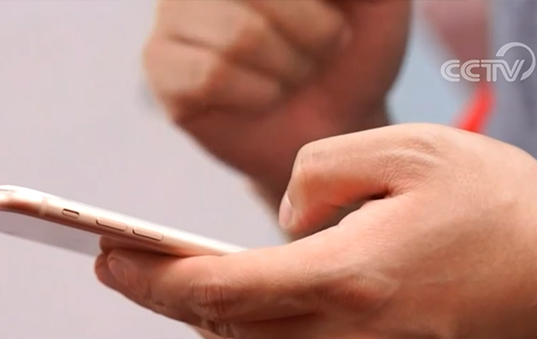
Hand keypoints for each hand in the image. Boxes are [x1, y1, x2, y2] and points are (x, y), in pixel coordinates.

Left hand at [95, 124, 536, 338]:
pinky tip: (249, 310)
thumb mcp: (410, 150)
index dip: (152, 279)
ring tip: (179, 283)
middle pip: (225, 327)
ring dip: (213, 318)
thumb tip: (279, 227)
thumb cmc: (501, 209)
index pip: (218, 290)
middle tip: (124, 267)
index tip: (106, 260)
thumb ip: (320, 177)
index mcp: (350, 280)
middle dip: (167, 297)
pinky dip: (262, 336)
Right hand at [143, 0, 410, 199]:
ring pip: (238, 37)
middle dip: (313, 34)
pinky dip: (256, 95)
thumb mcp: (377, 3)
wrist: (333, 127)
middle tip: (318, 55)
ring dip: (286, 70)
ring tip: (291, 78)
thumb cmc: (352, 56)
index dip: (314, 11)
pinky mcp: (160, 67)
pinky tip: (263, 99)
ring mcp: (173, 15)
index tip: (338, 29)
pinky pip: (210, 76)